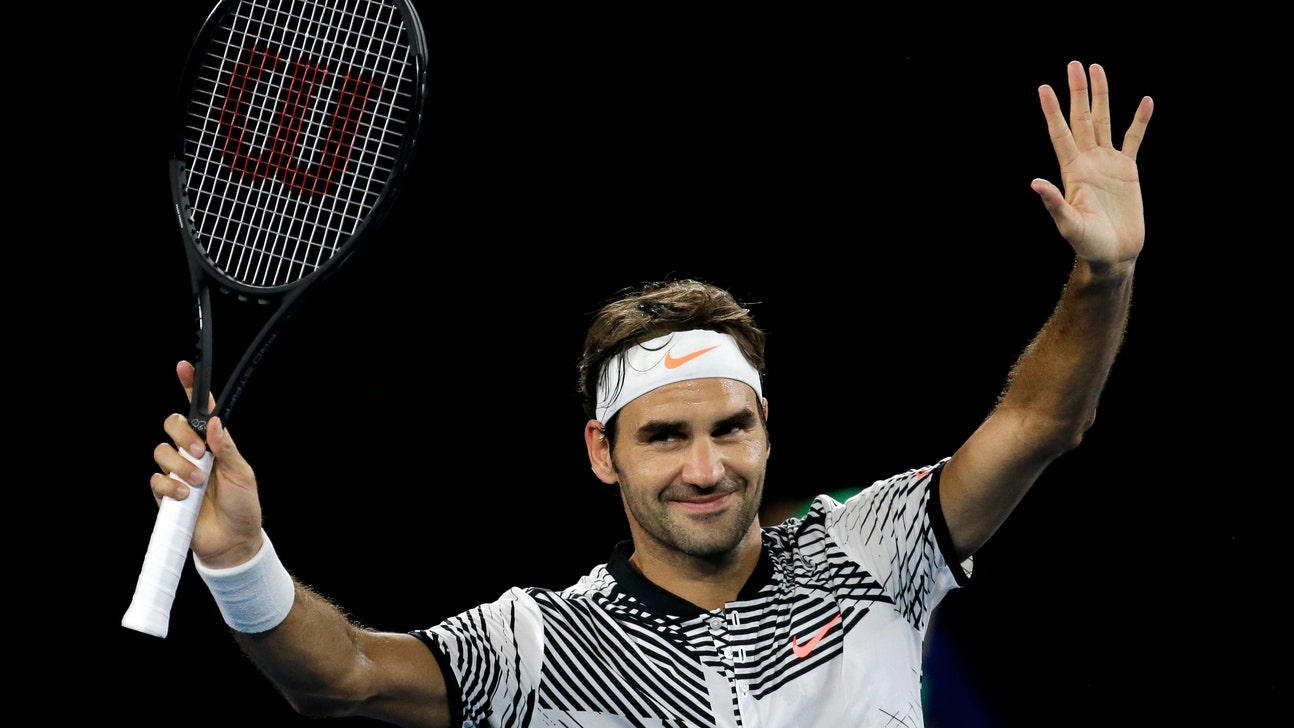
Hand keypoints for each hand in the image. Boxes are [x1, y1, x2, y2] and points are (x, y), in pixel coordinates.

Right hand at [151, 360, 264, 567]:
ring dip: (179, 465)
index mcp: (215, 445)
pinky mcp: (165, 494)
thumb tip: (212, 422)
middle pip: (172, 425)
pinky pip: (155, 480)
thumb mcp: (242, 474)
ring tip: (197, 483)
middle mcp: (193, 454)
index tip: (184, 367)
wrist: (233, 542)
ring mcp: (177, 473)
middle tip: (199, 454)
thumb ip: (226, 448)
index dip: (190, 388)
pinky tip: (183, 496)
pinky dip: (168, 485)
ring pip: (161, 451)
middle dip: (181, 434)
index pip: (199, 412)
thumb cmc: (242, 507)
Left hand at [1032, 61, 1153, 271]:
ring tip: (1097, 69)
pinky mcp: (1128, 170)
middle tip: (1074, 64)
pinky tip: (1145, 102)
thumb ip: (1054, 203)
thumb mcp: (1068, 225)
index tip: (1044, 88)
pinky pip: (1134, 139)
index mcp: (1072, 171)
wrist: (1113, 254)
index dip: (1052, 111)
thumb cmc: (1087, 244)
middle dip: (1077, 92)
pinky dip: (1139, 121)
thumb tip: (1035, 182)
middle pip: (1081, 119)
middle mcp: (1088, 161)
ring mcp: (1108, 163)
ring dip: (1101, 96)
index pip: (1060, 134)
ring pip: (1104, 122)